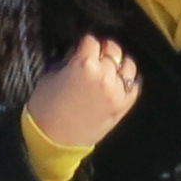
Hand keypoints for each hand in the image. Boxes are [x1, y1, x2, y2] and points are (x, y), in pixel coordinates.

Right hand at [28, 33, 141, 151]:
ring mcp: (116, 91)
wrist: (52, 139)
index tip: (82, 47)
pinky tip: (121, 80)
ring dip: (118, 64)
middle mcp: (104, 75)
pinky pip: (134, 87)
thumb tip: (79, 51)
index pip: (92, 40)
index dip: (85, 43)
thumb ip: (70, 59)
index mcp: (84, 63)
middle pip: (112, 50)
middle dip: (103, 50)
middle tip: (96, 56)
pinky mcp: (123, 107)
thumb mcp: (52, 74)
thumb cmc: (45, 106)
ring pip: (127, 66)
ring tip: (109, 68)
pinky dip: (129, 82)